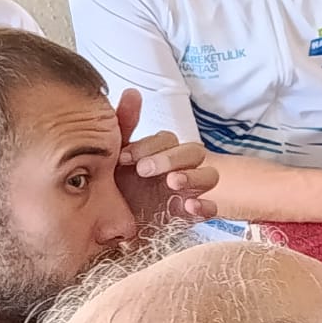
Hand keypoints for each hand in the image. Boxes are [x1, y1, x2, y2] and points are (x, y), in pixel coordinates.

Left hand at [113, 90, 218, 223]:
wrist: (109, 231)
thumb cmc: (118, 189)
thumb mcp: (115, 159)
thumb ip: (124, 127)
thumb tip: (132, 92)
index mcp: (161, 153)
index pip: (167, 139)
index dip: (149, 146)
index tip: (125, 158)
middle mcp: (180, 169)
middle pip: (193, 151)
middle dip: (170, 158)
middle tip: (145, 170)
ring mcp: (190, 192)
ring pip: (209, 175)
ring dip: (192, 176)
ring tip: (173, 183)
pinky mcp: (192, 216)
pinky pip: (212, 207)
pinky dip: (205, 206)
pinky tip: (189, 207)